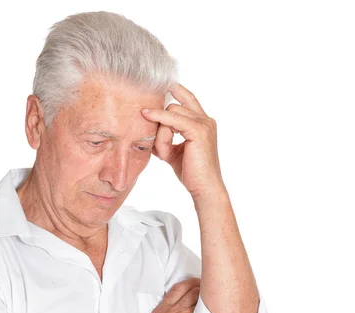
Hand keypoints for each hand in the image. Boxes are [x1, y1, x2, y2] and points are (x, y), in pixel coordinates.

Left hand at [141, 84, 225, 200]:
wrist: (204, 188)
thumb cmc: (191, 172)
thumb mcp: (173, 151)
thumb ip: (164, 138)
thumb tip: (148, 131)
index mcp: (203, 123)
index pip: (187, 99)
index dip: (176, 89)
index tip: (162, 83)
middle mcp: (206, 120)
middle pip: (174, 107)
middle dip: (161, 123)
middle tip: (160, 146)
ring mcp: (204, 124)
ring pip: (171, 113)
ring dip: (161, 133)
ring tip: (164, 152)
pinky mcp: (198, 131)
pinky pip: (172, 120)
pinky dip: (159, 121)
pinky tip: (148, 117)